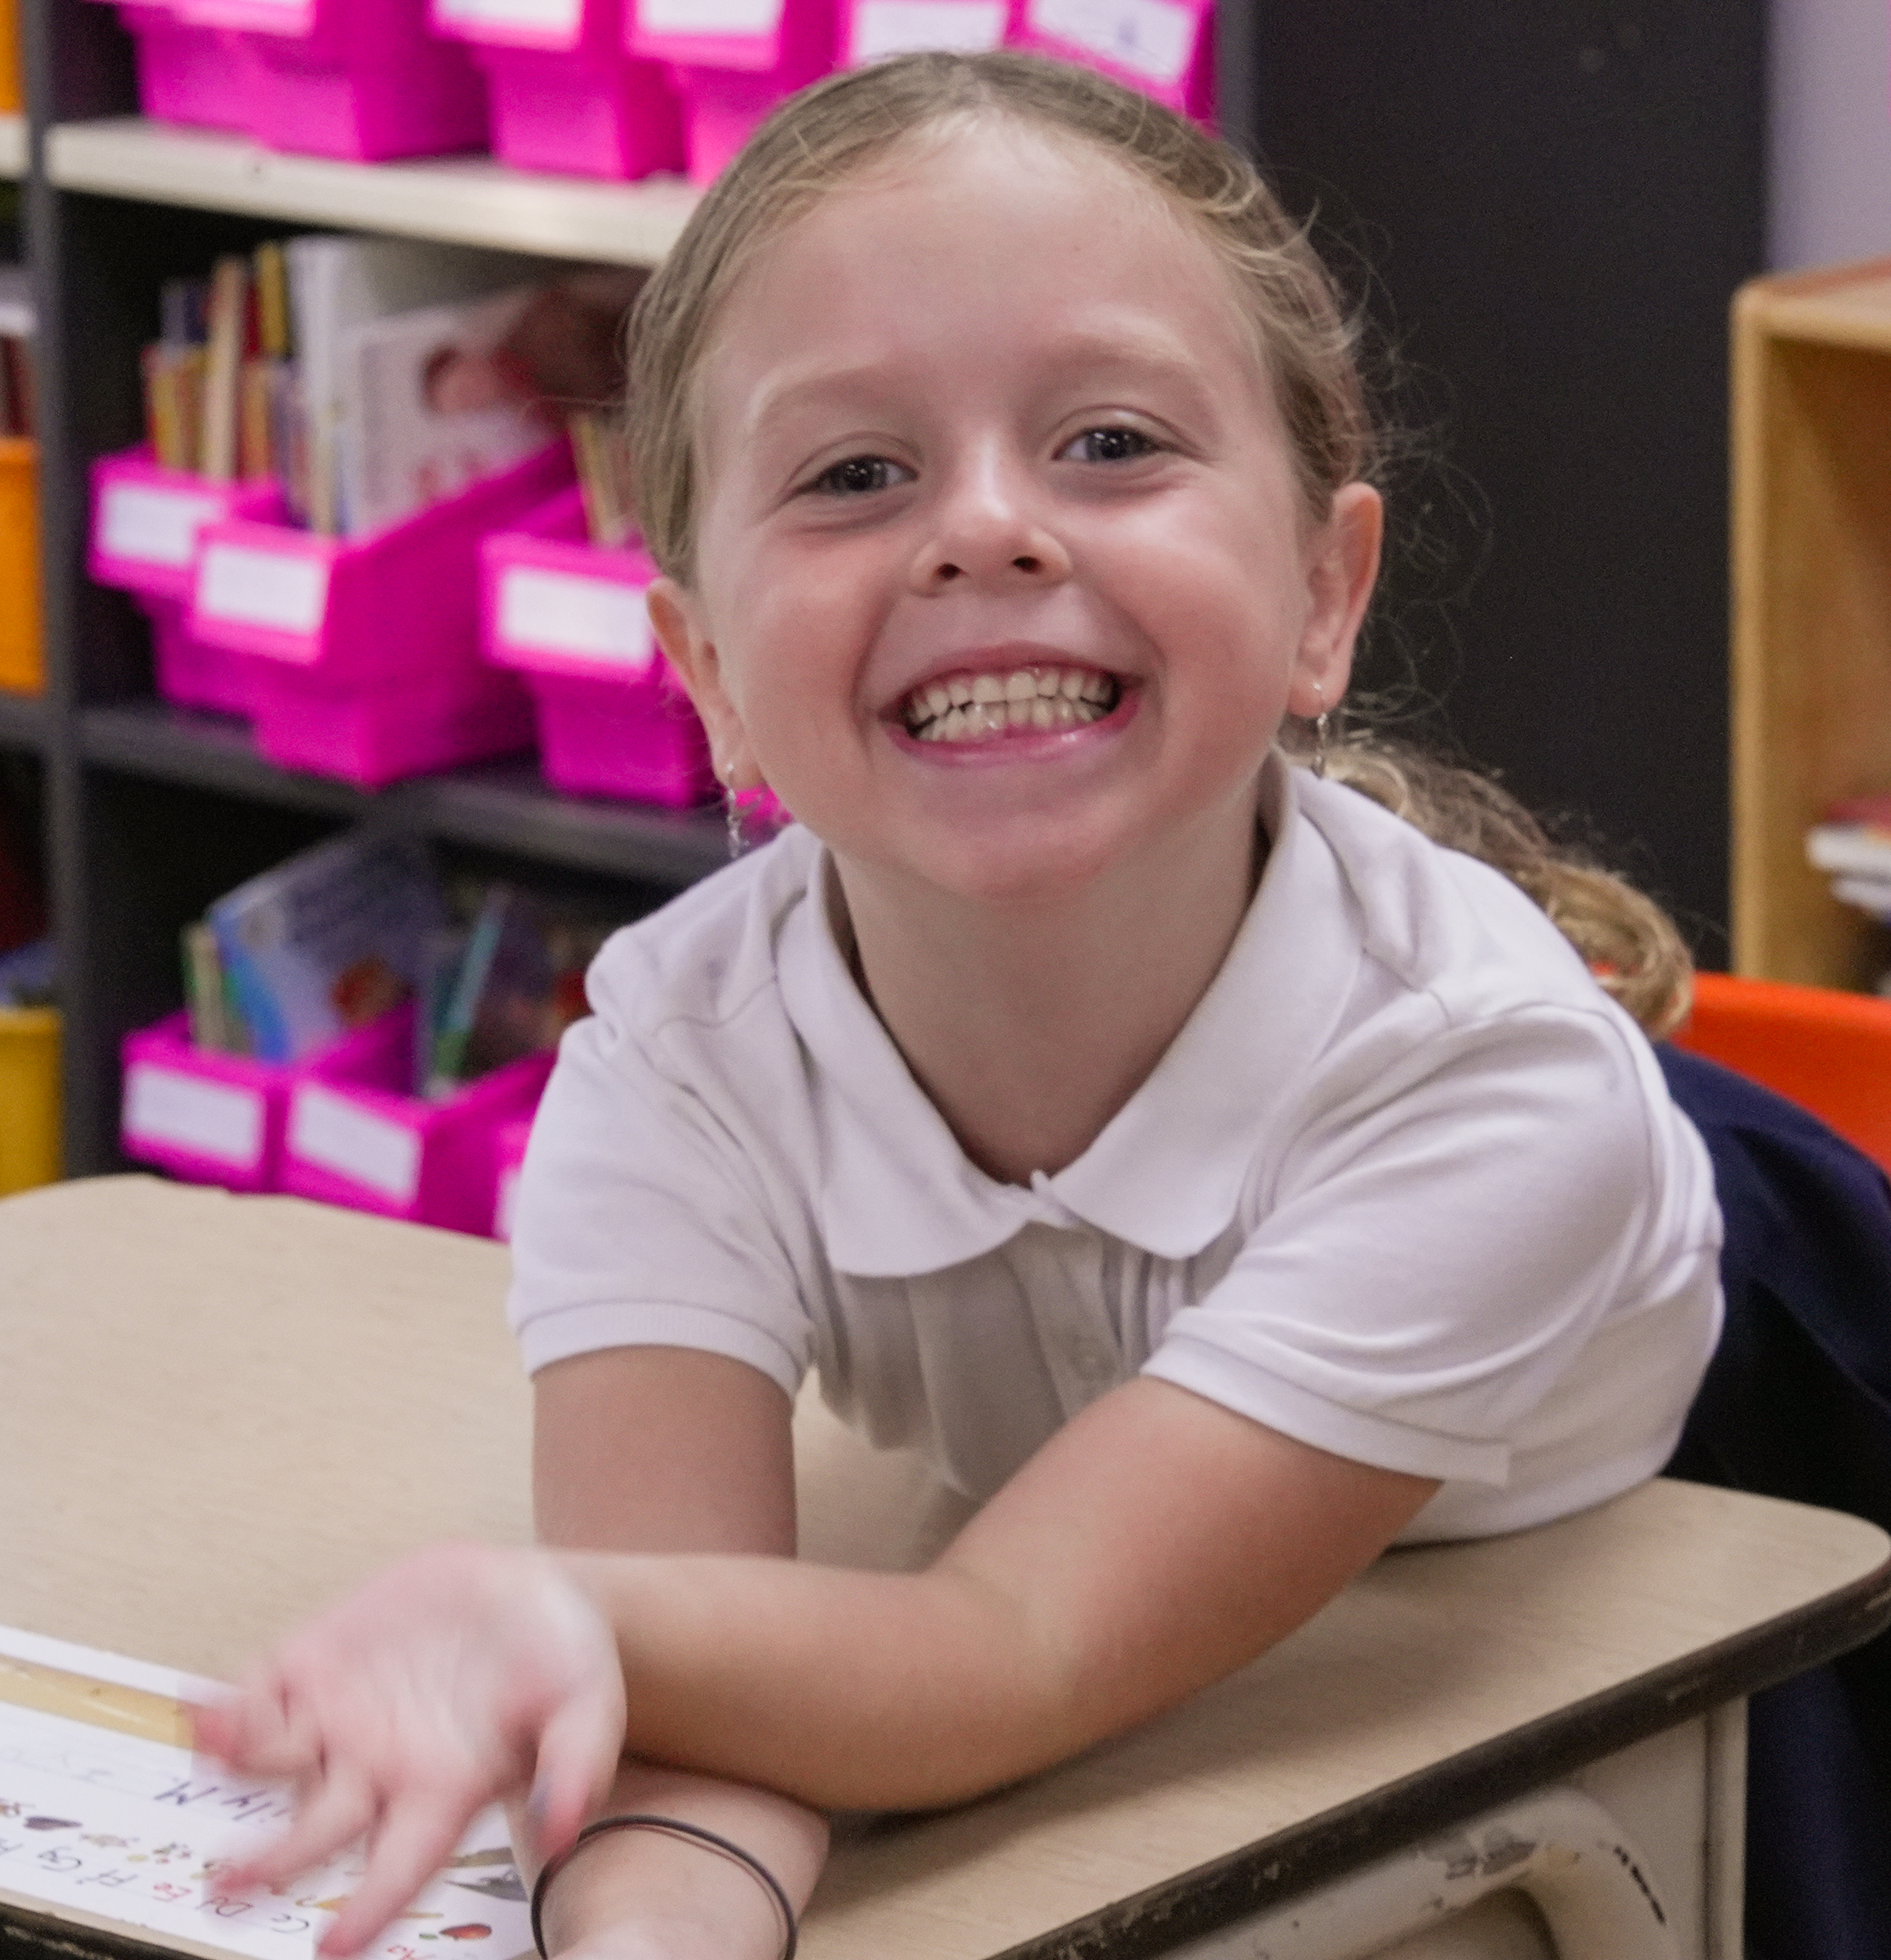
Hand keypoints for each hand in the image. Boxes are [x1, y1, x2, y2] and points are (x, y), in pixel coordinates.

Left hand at [192, 1542, 625, 1957]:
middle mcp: (380, 1770)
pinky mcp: (319, 1661)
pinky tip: (206, 1705)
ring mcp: (343, 1717)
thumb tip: (559, 1832)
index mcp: (442, 1794)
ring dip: (239, 1757)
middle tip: (230, 1881)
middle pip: (314, 1831)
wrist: (531, 1590)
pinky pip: (260, 1691)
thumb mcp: (588, 1706)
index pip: (399, 1868)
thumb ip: (575, 1767)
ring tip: (215, 1746)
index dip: (368, 1910)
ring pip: (273, 1757)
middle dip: (272, 1859)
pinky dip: (230, 1703)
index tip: (333, 1948)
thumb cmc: (566, 1660)